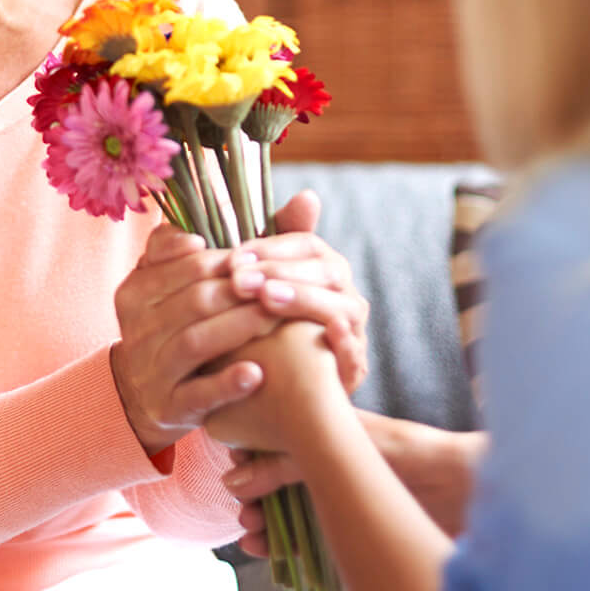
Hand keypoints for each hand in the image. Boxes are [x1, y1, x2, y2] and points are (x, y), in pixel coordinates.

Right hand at [110, 222, 337, 455]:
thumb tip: (308, 199)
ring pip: (196, 342)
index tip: (259, 261)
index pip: (187, 264)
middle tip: (282, 290)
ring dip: (240, 329)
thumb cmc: (180, 321)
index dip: (229, 261)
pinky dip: (227, 382)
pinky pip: (197, 393)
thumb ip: (225, 239)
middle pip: (195, 300)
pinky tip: (257, 373)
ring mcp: (149, 368)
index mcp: (136, 288)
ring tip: (276, 322)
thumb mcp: (181, 280)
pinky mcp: (166, 406)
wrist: (146, 394)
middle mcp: (136, 326)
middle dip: (242, 293)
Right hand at [222, 412, 487, 555]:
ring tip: (252, 539)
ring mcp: (346, 502)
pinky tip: (273, 557)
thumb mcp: (351, 450)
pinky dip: (290, 550)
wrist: (472, 492)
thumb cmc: (420, 456)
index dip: (252, 462)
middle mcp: (336, 468)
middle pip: (280, 482)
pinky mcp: (358, 534)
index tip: (234, 481)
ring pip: (293, 513)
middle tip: (244, 519)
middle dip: (255, 500)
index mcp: (333, 436)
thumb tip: (236, 479)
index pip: (278, 444)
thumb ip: (295, 462)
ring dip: (268, 526)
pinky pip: (315, 543)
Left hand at [247, 189, 369, 394]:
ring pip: (339, 307)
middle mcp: (344, 294)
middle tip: (240, 278)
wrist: (290, 394)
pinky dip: (342, 344)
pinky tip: (325, 333)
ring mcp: (353, 331)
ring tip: (267, 298)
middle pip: (323, 270)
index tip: (235, 255)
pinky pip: (355, 353)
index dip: (271, 247)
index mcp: (324, 268)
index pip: (306, 243)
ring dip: (303, 299)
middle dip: (279, 271)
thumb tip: (302, 196)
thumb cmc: (271, 330)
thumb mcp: (260, 289)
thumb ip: (260, 247)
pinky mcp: (354, 368)